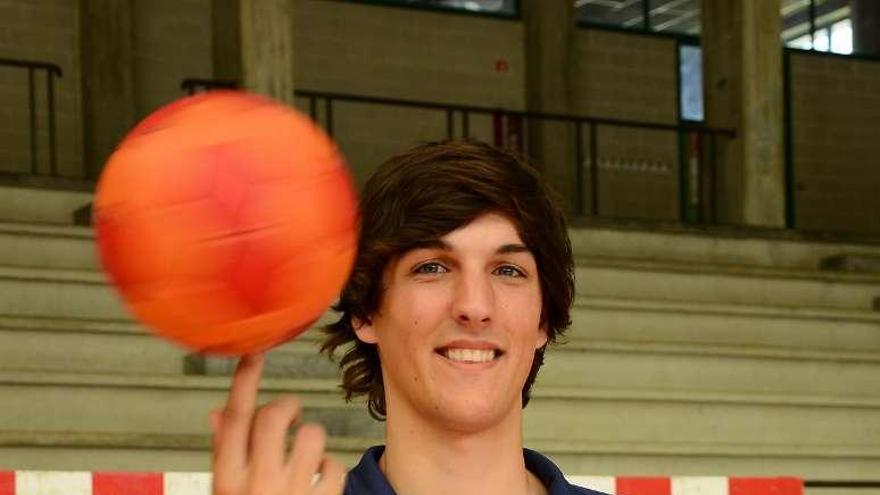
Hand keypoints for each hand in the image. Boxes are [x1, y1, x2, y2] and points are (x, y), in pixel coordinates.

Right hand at [210, 354, 346, 494]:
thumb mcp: (225, 489)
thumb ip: (224, 453)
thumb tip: (219, 414)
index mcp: (228, 479)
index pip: (235, 418)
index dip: (244, 381)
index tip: (253, 355)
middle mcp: (259, 484)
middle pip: (273, 416)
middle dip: (286, 405)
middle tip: (291, 413)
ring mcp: (293, 493)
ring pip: (311, 434)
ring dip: (310, 433)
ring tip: (304, 449)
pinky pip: (335, 465)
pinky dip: (329, 465)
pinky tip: (318, 475)